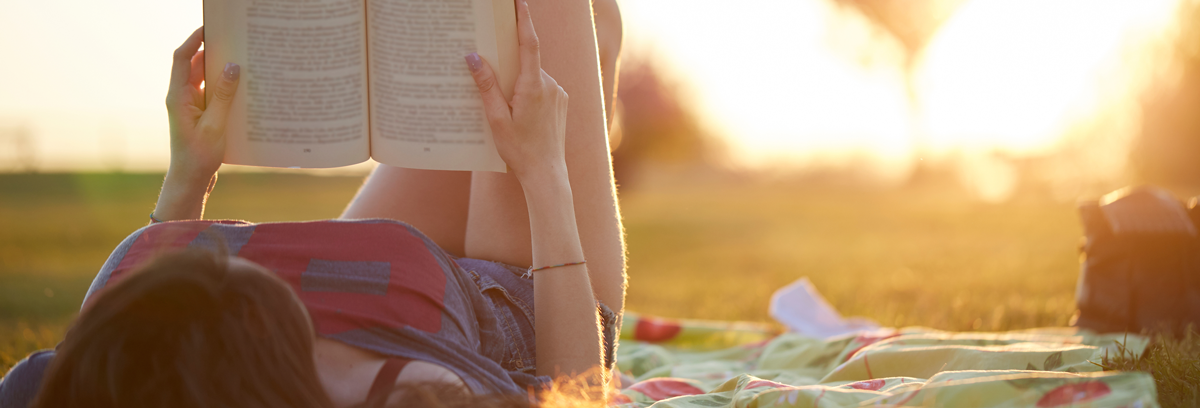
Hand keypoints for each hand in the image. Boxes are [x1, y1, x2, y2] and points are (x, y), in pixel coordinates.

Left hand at [165, 27, 240, 185]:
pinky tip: (241, 86)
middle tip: (233, 41)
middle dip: (212, 51)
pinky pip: (211, 92)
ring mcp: (191, 104)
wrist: (191, 179)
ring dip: (220, 69)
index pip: (182, 59)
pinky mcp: (200, 113)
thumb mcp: (215, 125)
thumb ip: (224, 95)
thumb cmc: (199, 156)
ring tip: (241, 60)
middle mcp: (182, 96)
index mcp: (178, 96)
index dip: (193, 40)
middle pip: (195, 64)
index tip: (209, 27)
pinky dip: (224, 86)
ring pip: (204, 78)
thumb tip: (233, 67)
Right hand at [465, 0, 568, 182]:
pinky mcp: (562, 101)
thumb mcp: (495, 119)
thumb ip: (486, 86)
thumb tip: (472, 57)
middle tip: (491, 69)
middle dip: (509, 62)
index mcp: (533, 87)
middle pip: (526, 62)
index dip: (524, 20)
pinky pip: (542, 87)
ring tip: (506, 107)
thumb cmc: (519, 149)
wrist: (547, 173)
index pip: (530, 44)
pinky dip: (529, 91)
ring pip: (533, 76)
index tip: (518, 2)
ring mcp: (559, 93)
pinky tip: (519, 112)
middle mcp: (550, 85)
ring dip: (518, 82)